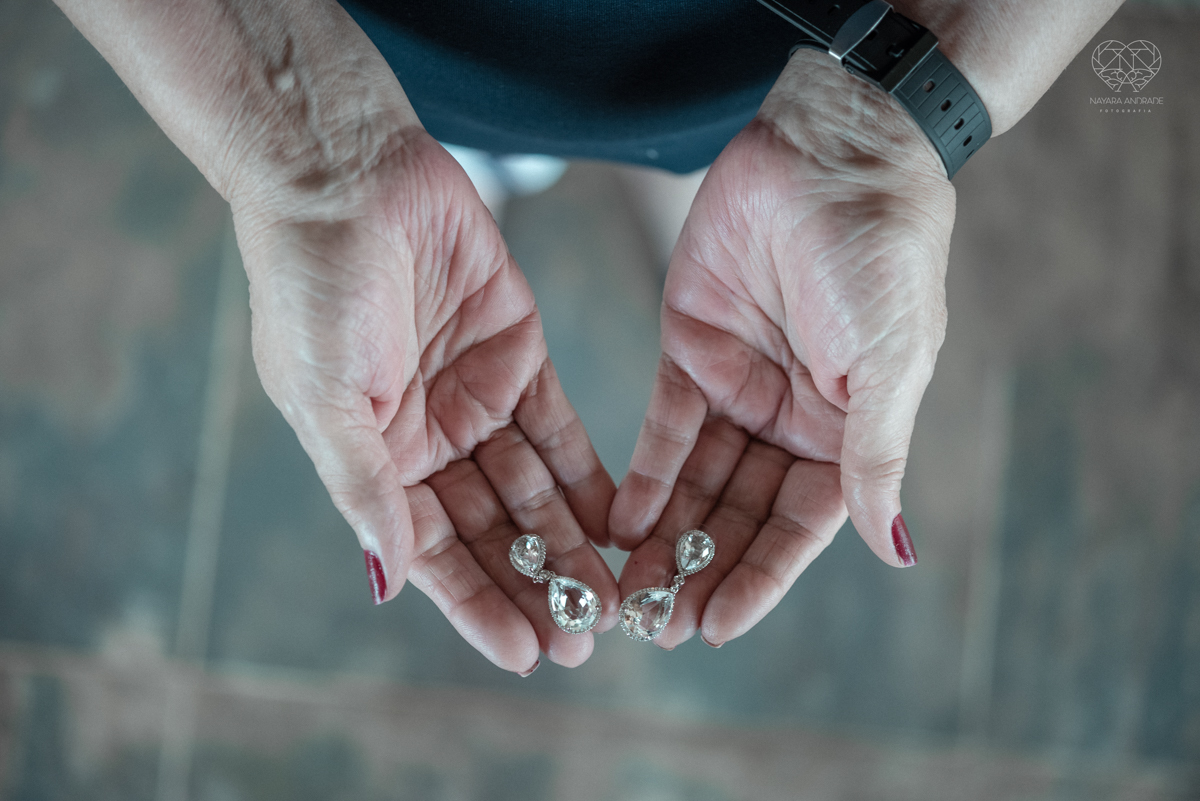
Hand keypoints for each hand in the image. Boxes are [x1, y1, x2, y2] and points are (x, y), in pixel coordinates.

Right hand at [234, 130, 617, 671]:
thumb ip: (366, 488)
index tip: (527, 654)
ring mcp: (476, 398)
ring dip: (573, 543)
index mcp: (374, 459)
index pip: (434, 553)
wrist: (347, 177)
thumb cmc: (313, 287)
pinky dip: (589, 476)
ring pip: (535, 490)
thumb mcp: (326, 399)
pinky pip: (562, 429)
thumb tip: (391, 581)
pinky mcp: (520, 353)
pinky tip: (620, 521)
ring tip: (615, 595)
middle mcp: (428, 440)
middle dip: (538, 585)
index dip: (479, 604)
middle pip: (494, 530)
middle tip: (587, 637)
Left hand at [609, 51, 956, 647]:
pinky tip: (618, 522)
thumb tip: (894, 550)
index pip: (799, 525)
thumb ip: (875, 457)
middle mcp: (790, 418)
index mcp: (847, 430)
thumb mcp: (890, 366)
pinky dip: (641, 474)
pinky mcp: (687, 348)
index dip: (758, 577)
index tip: (717, 627)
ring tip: (627, 588)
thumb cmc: (881, 257)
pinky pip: (661, 427)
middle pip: (738, 511)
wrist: (830, 154)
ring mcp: (737, 386)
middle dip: (699, 566)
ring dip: (663, 534)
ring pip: (695, 480)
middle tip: (656, 623)